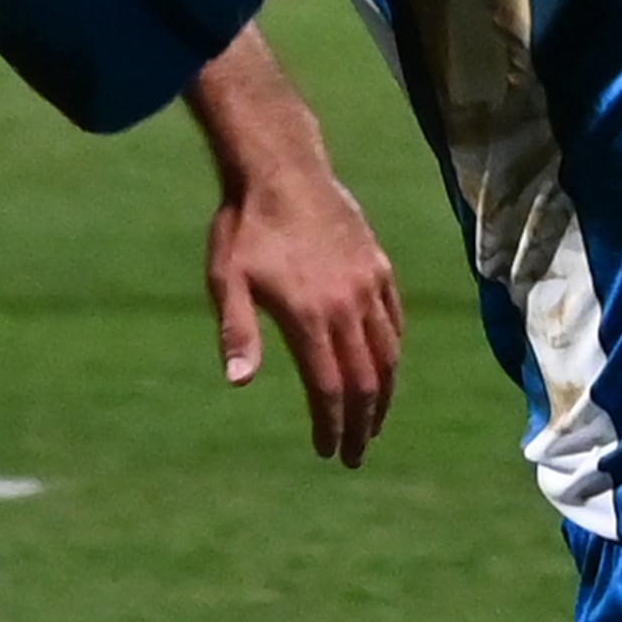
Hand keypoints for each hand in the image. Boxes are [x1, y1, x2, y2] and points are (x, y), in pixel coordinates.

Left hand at [211, 164, 405, 468]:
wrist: (283, 168)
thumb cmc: (245, 226)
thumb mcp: (227, 279)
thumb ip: (236, 331)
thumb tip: (239, 382)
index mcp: (309, 316)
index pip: (329, 387)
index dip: (331, 425)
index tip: (329, 452)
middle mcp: (347, 305)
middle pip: (365, 380)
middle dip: (362, 424)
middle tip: (355, 453)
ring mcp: (369, 286)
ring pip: (388, 354)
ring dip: (383, 395)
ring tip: (373, 422)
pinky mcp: (379, 267)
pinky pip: (394, 321)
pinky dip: (393, 352)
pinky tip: (386, 369)